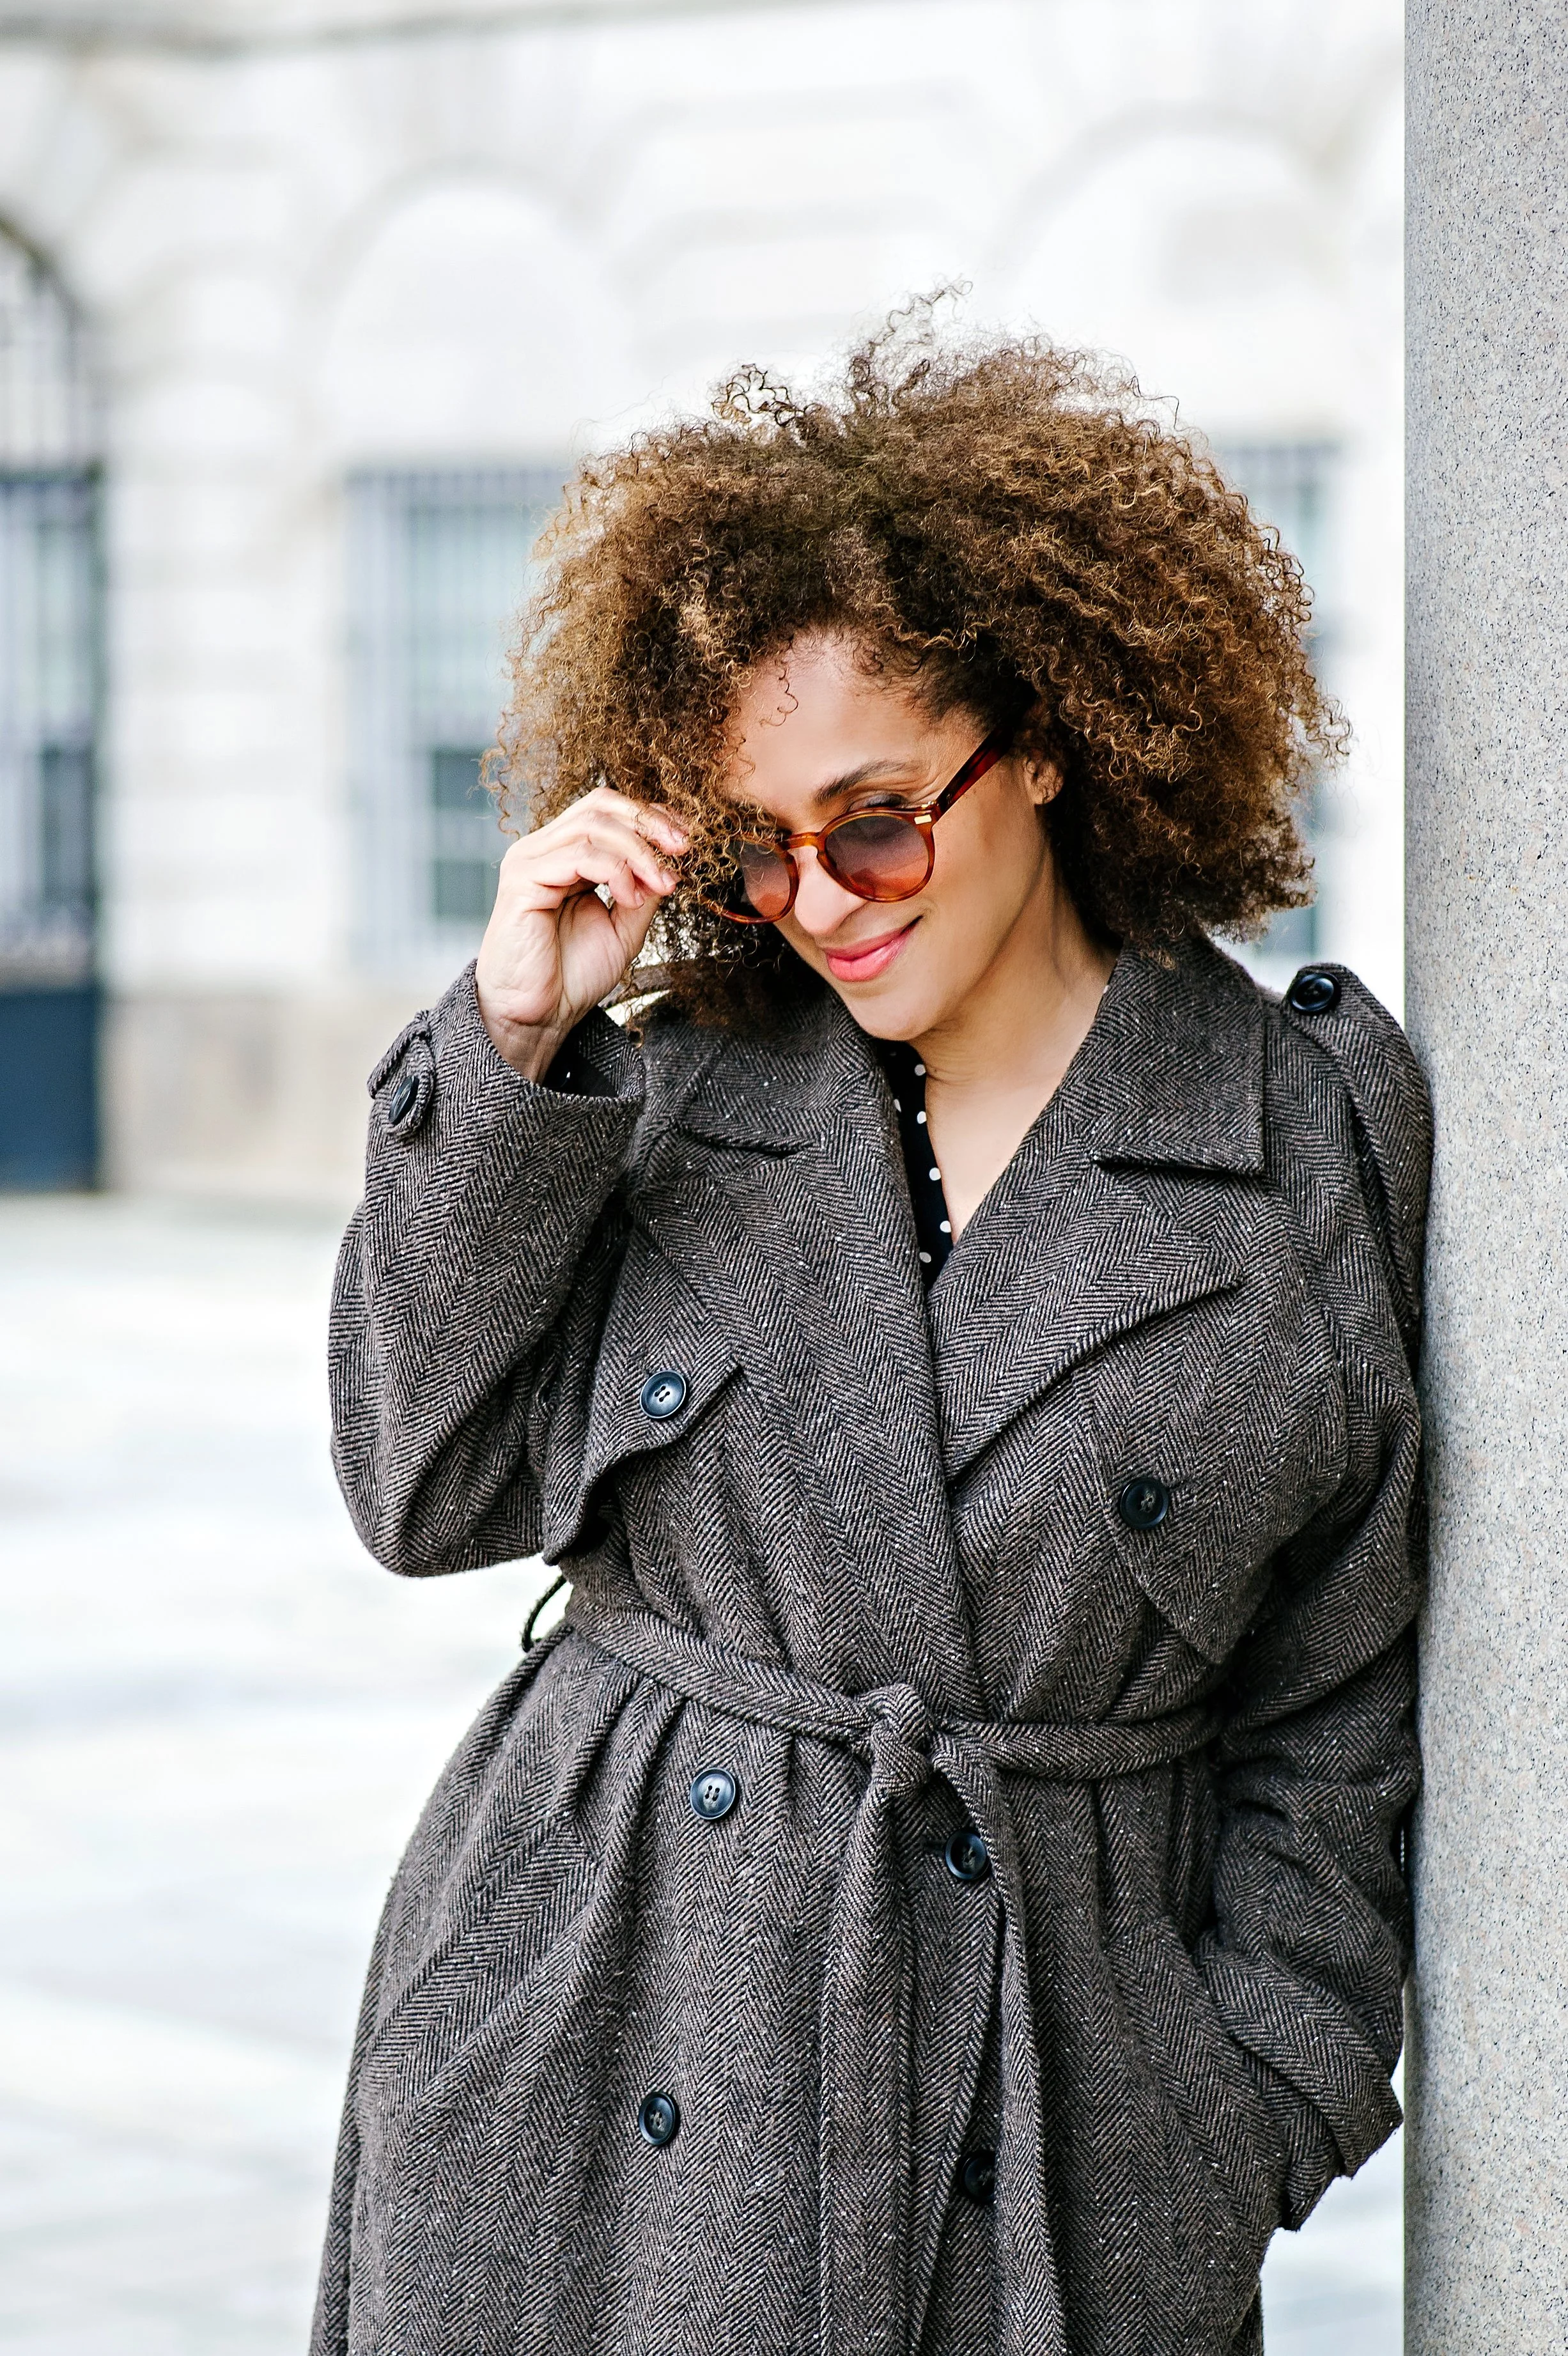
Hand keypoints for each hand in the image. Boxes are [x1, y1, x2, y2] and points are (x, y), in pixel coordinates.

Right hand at [473, 788, 686, 1078]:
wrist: (539, 1016)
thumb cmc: (572, 976)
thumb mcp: (624, 927)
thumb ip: (643, 891)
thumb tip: (668, 863)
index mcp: (565, 855)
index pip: (607, 810)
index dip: (649, 816)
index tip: (685, 840)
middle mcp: (544, 850)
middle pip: (600, 806)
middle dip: (649, 823)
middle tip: (681, 848)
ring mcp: (530, 860)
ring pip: (594, 827)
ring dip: (638, 853)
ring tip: (659, 885)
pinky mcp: (522, 878)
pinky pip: (578, 855)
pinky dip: (615, 872)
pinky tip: (629, 899)